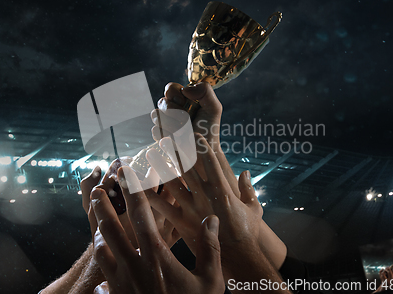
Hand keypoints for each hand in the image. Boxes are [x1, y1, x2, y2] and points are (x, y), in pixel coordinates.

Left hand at [91, 166, 225, 293]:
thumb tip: (212, 220)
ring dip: (99, 231)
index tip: (126, 173)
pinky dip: (101, 262)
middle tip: (97, 188)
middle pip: (111, 229)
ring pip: (103, 250)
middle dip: (102, 206)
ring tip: (97, 218)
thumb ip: (210, 249)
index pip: (141, 216)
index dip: (133, 191)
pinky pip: (102, 275)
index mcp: (157, 257)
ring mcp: (122, 283)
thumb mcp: (210, 282)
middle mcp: (134, 266)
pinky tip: (102, 258)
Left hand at [145, 134, 283, 285]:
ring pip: (172, 185)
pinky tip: (138, 187)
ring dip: (160, 167)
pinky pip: (162, 208)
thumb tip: (244, 172)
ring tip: (149, 152)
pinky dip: (150, 196)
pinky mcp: (181, 224)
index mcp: (223, 192)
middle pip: (187, 170)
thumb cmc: (248, 234)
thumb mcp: (254, 210)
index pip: (212, 164)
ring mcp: (191, 211)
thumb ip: (248, 190)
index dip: (202, 148)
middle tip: (165, 137)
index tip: (194, 134)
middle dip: (176, 152)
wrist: (238, 259)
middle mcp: (205, 199)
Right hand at [151, 82, 238, 196]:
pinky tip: (176, 138)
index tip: (185, 103)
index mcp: (183, 99)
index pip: (171, 88)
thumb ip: (204, 90)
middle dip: (175, 111)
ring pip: (156, 115)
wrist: (204, 152)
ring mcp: (164, 123)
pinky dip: (166, 134)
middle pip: (162, 102)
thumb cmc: (209, 129)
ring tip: (184, 131)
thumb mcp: (213, 107)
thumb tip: (185, 89)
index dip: (175, 94)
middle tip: (187, 120)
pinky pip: (155, 130)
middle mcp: (172, 109)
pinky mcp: (159, 137)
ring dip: (172, 123)